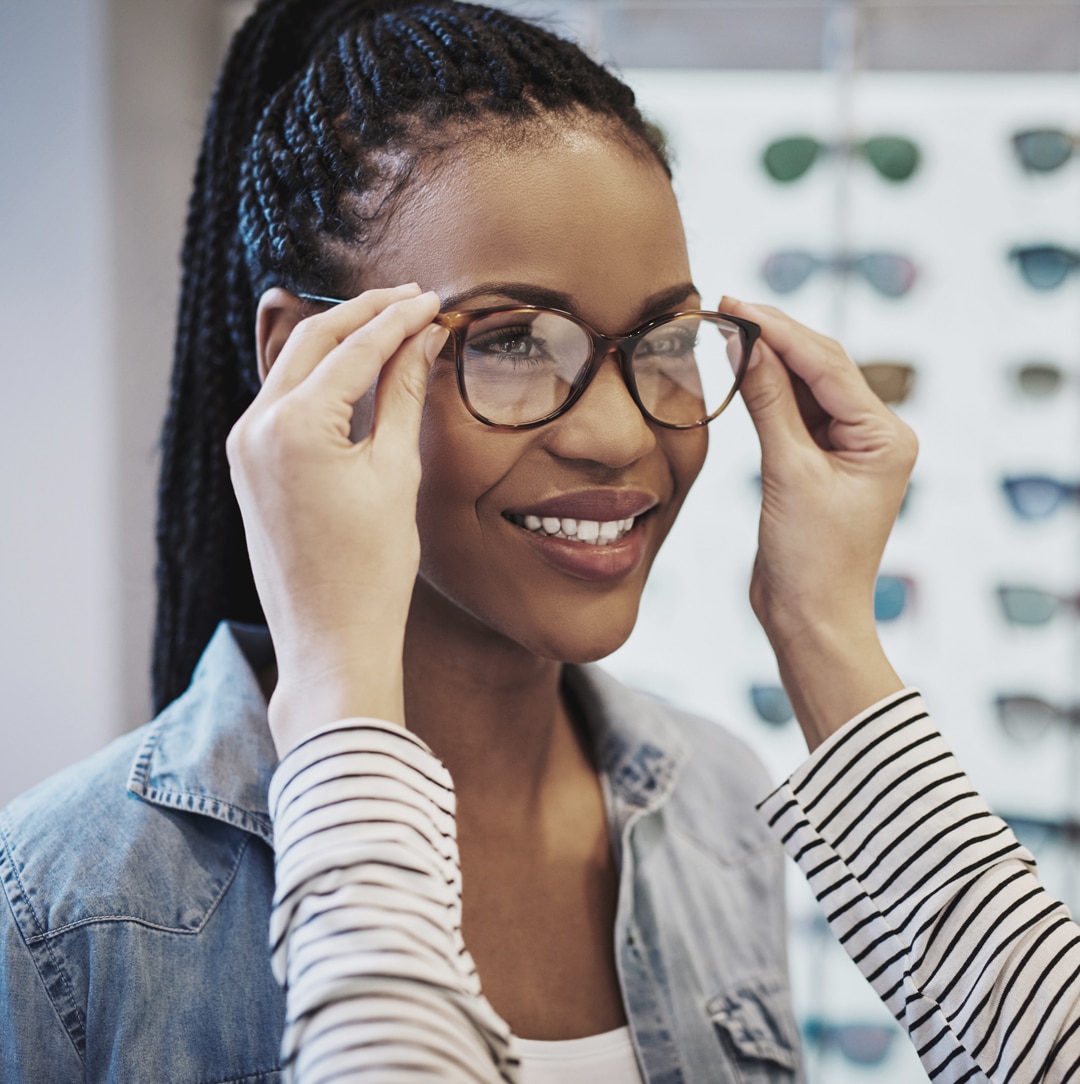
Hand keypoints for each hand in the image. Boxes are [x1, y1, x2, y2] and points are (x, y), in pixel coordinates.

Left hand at [226, 284, 448, 754]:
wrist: (331, 642)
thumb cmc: (372, 569)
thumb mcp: (396, 473)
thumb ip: (404, 395)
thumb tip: (422, 340)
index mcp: (292, 425)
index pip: (353, 348)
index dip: (399, 320)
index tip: (434, 301)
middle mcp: (254, 426)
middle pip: (312, 341)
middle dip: (364, 314)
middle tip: (413, 300)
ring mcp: (244, 447)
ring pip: (292, 366)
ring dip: (339, 341)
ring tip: (390, 326)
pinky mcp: (248, 467)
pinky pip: (284, 401)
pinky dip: (320, 378)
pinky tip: (354, 371)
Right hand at [722, 298, 916, 747]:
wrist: (809, 618)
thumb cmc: (811, 559)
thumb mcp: (789, 473)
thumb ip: (769, 404)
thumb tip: (745, 344)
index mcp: (885, 436)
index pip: (827, 366)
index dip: (779, 332)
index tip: (735, 304)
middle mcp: (875, 436)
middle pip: (821, 368)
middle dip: (774, 337)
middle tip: (726, 306)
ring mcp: (848, 450)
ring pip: (806, 388)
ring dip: (768, 361)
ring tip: (726, 329)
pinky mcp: (820, 464)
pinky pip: (793, 415)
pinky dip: (766, 393)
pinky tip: (739, 369)